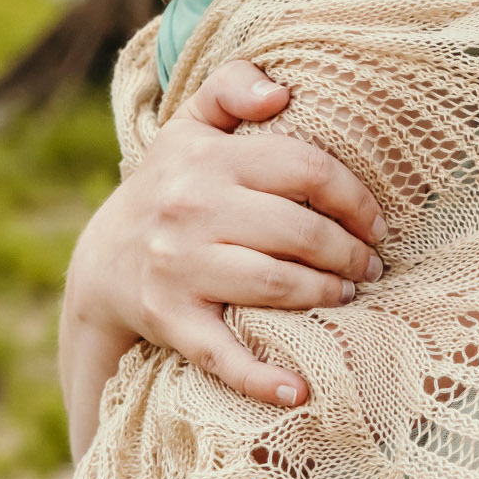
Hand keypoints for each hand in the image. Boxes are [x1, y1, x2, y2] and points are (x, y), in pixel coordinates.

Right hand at [60, 60, 384, 453]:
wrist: (104, 258)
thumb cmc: (171, 185)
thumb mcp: (192, 125)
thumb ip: (233, 87)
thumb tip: (282, 92)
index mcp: (209, 159)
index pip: (305, 169)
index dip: (354, 199)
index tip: (375, 223)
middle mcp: (192, 209)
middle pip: (298, 231)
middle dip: (348, 253)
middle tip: (370, 267)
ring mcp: (180, 267)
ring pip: (275, 283)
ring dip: (325, 294)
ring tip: (348, 296)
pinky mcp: (171, 319)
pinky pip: (223, 353)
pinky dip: (262, 378)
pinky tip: (300, 391)